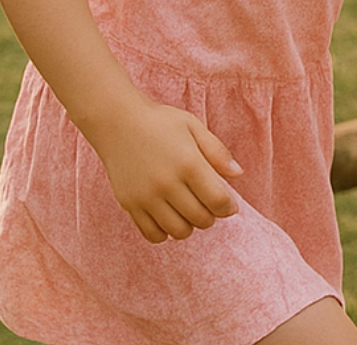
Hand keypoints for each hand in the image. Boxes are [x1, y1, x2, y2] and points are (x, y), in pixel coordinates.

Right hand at [84, 98, 242, 243]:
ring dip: (190, 226)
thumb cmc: (160, 123)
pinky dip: (165, 233)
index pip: (217, 200)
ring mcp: (146, 197)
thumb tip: (238, 174)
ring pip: (177, 231)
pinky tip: (170, 218)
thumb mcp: (194, 127)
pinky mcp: (129, 204)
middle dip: (211, 217)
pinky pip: (151, 234)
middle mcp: (167, 184)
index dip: (228, 208)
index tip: (229, 206)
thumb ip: (217, 152)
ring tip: (190, 212)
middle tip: (209, 207)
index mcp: (188, 163)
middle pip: (200, 219)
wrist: (117, 123)